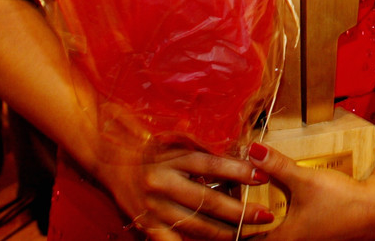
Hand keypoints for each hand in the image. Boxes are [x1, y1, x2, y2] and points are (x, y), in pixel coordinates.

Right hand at [95, 142, 271, 240]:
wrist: (110, 159)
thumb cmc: (151, 147)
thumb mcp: (176, 142)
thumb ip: (204, 149)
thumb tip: (244, 154)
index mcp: (172, 158)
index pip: (212, 165)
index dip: (239, 172)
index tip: (263, 177)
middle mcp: (162, 183)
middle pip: (207, 200)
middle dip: (239, 211)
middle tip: (264, 215)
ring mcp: (153, 206)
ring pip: (194, 225)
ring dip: (223, 232)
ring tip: (244, 234)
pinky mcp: (146, 223)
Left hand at [250, 142, 374, 240]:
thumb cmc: (340, 199)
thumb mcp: (305, 178)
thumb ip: (278, 165)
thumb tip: (252, 149)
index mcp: (286, 238)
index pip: (251, 240)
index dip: (240, 229)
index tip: (230, 217)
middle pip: (266, 238)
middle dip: (255, 223)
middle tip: (245, 205)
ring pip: (283, 235)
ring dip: (274, 223)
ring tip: (264, 205)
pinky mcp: (323, 238)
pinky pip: (297, 233)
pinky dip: (289, 223)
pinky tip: (292, 207)